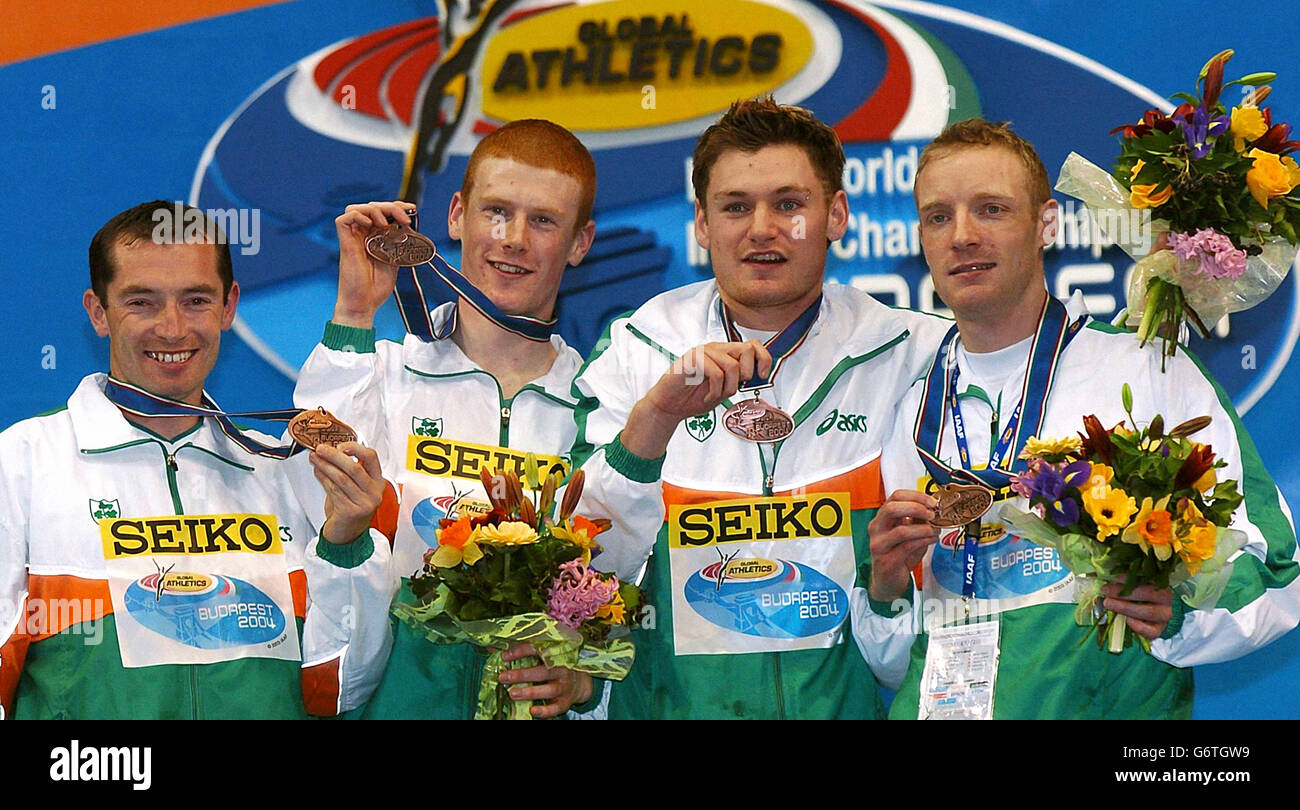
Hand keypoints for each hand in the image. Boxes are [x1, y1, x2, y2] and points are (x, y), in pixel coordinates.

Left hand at [311, 441, 385, 544]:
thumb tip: (330, 451)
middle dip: (334, 456)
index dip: (355, 448)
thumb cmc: (351, 507)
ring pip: (341, 478)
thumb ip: (348, 470)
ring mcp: (364, 503)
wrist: (347, 533)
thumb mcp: (355, 487)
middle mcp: (374, 492)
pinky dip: (323, 478)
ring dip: (325, 466)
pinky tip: (317, 472)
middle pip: (354, 467)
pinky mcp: (351, 512)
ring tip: (314, 458)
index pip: (371, 457)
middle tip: (321, 449)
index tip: (340, 445)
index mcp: (378, 482)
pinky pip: (333, 490)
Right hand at [332, 201, 414, 327]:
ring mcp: (352, 238)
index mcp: (374, 237)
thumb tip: (409, 227)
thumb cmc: (376, 288)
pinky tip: (371, 225)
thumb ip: (399, 244)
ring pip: (356, 208)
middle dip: (390, 207)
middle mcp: (362, 235)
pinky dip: (358, 215)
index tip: (412, 208)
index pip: (382, 212)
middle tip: (405, 219)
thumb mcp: (395, 261)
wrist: (364, 304)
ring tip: (386, 224)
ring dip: (375, 210)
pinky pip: (344, 219)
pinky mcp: (344, 243)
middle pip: (371, 207)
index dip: (396, 206)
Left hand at [499, 642, 593, 718]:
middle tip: (503, 677)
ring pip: (549, 690)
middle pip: (542, 671)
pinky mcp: (566, 702)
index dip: (521, 652)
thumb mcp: (542, 657)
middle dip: (522, 675)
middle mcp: (562, 669)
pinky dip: (545, 711)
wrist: (580, 683)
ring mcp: (565, 686)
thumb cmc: (555, 666)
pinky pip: (556, 708)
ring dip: (530, 692)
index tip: (504, 656)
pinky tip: (532, 710)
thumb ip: (520, 653)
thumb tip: (491, 647)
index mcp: (556, 654)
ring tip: (512, 694)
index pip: (539, 650)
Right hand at [621, 340, 772, 457]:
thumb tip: (759, 376)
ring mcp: (702, 352)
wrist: (669, 406)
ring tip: (717, 395)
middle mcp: (715, 348)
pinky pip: (716, 373)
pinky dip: (715, 391)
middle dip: (747, 374)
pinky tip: (708, 397)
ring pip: (732, 365)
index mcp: (724, 352)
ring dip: (728, 387)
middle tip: (734, 388)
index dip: (763, 359)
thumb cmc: (694, 397)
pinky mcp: (692, 360)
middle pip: (746, 349)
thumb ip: (739, 380)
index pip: (752, 344)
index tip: (762, 376)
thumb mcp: (724, 389)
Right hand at [868, 490, 939, 601]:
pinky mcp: (886, 560)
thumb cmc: (898, 556)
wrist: (888, 581)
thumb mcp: (909, 534)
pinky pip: (907, 547)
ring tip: (934, 530)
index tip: (932, 502)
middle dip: (916, 508)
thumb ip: (918, 522)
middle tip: (932, 514)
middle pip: (892, 508)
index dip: (916, 496)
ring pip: (901, 530)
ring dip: (923, 529)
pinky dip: (923, 541)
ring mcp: (879, 545)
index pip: (895, 497)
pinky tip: (931, 540)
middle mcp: (877, 529)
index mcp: (882, 518)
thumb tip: (934, 510)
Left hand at [1102, 578, 1172, 639]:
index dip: (1128, 577)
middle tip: (1105, 591)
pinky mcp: (1159, 630)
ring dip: (1125, 607)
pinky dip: (1137, 626)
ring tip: (1108, 603)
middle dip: (1123, 592)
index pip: (1146, 577)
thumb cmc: (1133, 595)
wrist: (1144, 615)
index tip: (1112, 577)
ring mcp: (1164, 615)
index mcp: (1159, 582)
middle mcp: (1166, 599)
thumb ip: (1118, 579)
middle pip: (1147, 593)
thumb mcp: (1128, 584)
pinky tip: (1126, 620)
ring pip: (1148, 612)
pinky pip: (1150, 631)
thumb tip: (1101, 574)